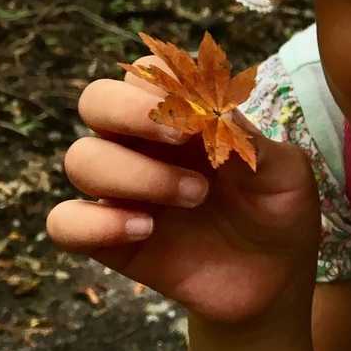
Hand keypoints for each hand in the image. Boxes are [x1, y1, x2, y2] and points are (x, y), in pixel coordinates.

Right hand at [48, 64, 321, 326]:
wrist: (275, 280)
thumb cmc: (279, 212)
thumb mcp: (286, 173)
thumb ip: (251, 140)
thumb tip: (213, 110)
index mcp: (184, 116)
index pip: (147, 70)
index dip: (164, 79)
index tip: (203, 108)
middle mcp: (143, 145)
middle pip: (95, 100)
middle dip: (128, 110)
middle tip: (179, 136)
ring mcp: (123, 191)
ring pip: (81, 159)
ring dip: (135, 173)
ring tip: (194, 196)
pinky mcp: (108, 239)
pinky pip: (64, 222)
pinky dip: (96, 223)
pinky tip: (145, 230)